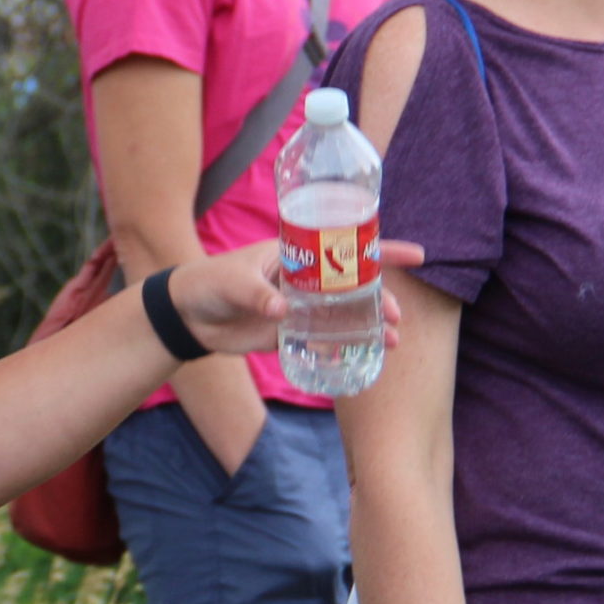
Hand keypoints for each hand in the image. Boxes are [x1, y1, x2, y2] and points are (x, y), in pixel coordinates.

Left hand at [166, 238, 427, 357]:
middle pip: (355, 286)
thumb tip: (282, 311)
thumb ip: (257, 293)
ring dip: (370, 327)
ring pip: (344, 315)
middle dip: (382, 299)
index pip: (346, 245)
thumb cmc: (208, 283)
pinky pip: (323, 340)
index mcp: (297, 253)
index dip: (382, 250)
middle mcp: (306, 279)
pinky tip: (362, 358)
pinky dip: (343, 348)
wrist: (186, 315)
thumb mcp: (232, 281)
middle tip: (397, 319)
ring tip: (390, 343)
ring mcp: (300, 307)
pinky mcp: (289, 333)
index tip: (417, 256)